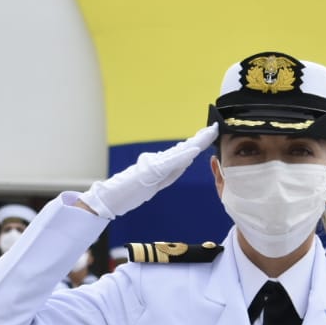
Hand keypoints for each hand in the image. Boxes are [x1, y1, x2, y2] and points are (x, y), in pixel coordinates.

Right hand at [79, 124, 217, 218]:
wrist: (111, 197)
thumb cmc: (129, 190)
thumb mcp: (151, 180)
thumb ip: (163, 170)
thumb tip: (173, 160)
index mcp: (163, 164)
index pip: (185, 151)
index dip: (198, 141)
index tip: (209, 132)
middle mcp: (160, 161)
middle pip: (186, 148)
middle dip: (201, 138)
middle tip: (214, 127)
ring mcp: (157, 165)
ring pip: (181, 152)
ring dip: (196, 143)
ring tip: (208, 133)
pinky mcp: (153, 171)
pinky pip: (172, 162)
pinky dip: (184, 155)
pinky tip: (194, 150)